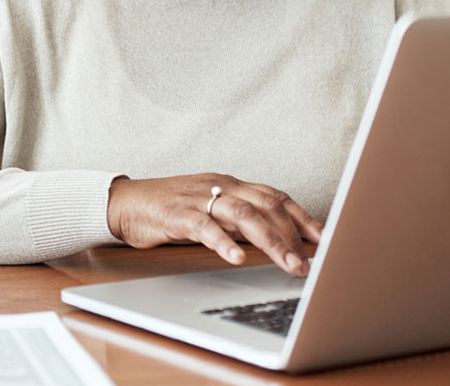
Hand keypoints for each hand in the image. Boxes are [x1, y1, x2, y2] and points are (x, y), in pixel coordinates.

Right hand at [107, 174, 319, 276]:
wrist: (125, 203)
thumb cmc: (170, 209)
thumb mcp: (211, 209)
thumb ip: (239, 220)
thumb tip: (275, 240)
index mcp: (231, 185)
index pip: (276, 197)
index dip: (303, 217)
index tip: (324, 239)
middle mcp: (220, 187)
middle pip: (267, 205)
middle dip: (293, 235)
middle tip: (309, 262)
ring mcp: (199, 198)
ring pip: (243, 214)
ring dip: (270, 241)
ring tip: (287, 264)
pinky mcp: (177, 214)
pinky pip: (205, 227)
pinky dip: (223, 242)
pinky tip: (236, 258)